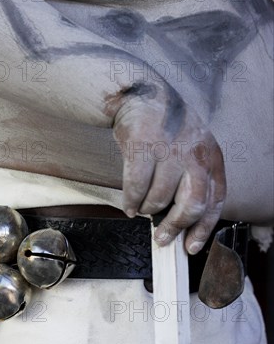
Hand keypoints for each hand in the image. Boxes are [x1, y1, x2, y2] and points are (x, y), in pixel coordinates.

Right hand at [112, 84, 225, 253]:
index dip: (203, 229)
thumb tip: (182, 222)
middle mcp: (194, 154)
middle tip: (162, 238)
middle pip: (191, 205)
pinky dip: (131, 201)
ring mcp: (169, 150)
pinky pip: (136, 187)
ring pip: (160, 199)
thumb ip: (193, 181)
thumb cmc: (167, 130)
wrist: (143, 97)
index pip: (214, 201)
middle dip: (175, 227)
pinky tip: (130, 205)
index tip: (189, 246)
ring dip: (148, 210)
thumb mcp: (193, 151)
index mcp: (211, 157)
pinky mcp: (143, 147)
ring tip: (142, 209)